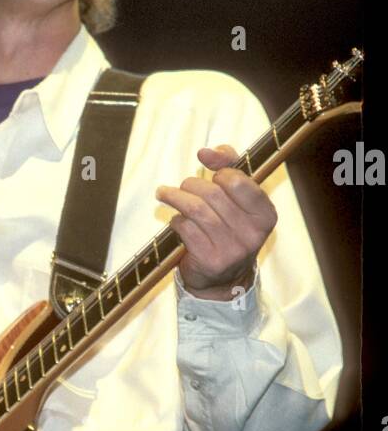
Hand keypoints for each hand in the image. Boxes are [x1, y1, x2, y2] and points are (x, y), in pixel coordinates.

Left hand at [156, 145, 276, 299]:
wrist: (223, 280)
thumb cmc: (229, 230)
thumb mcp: (238, 200)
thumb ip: (230, 167)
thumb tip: (207, 151)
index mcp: (265, 215)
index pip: (238, 181)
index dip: (220, 172)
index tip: (211, 173)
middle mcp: (253, 234)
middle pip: (212, 194)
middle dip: (191, 184)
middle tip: (182, 187)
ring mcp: (232, 250)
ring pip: (196, 210)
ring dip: (176, 197)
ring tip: (165, 193)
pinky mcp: (211, 261)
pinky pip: (186, 229)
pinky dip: (176, 220)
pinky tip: (176, 220)